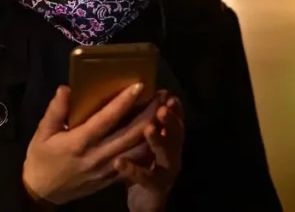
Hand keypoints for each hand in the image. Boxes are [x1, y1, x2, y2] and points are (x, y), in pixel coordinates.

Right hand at [22, 84, 161, 205]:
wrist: (42, 193)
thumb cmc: (41, 159)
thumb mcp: (42, 133)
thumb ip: (55, 111)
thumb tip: (67, 88)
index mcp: (79, 142)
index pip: (106, 119)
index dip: (124, 102)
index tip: (140, 86)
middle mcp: (97, 155)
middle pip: (129, 134)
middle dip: (149, 114)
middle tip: (162, 96)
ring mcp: (106, 169)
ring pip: (136, 150)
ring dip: (153, 132)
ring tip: (165, 114)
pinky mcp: (110, 179)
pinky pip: (134, 165)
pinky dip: (148, 151)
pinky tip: (157, 137)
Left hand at [116, 92, 184, 211]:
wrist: (145, 200)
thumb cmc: (142, 164)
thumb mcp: (143, 141)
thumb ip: (141, 122)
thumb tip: (128, 94)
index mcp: (170, 140)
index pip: (175, 120)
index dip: (174, 108)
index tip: (168, 94)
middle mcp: (173, 153)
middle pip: (176, 135)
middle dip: (170, 121)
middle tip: (161, 109)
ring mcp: (167, 171)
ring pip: (167, 154)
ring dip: (158, 140)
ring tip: (149, 129)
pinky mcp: (156, 187)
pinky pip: (146, 178)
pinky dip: (133, 169)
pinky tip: (119, 161)